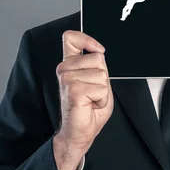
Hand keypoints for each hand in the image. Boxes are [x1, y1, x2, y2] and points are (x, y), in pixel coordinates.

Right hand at [55, 31, 113, 151]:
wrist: (80, 132)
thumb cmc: (88, 109)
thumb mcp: (97, 80)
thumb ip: (96, 64)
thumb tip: (98, 51)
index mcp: (70, 64)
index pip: (71, 38)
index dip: (87, 39)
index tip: (97, 49)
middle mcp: (65, 70)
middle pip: (98, 57)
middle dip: (103, 77)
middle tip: (93, 91)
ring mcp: (67, 79)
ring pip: (101, 74)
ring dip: (103, 90)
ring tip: (92, 98)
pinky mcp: (74, 90)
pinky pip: (101, 88)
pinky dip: (102, 99)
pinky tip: (91, 104)